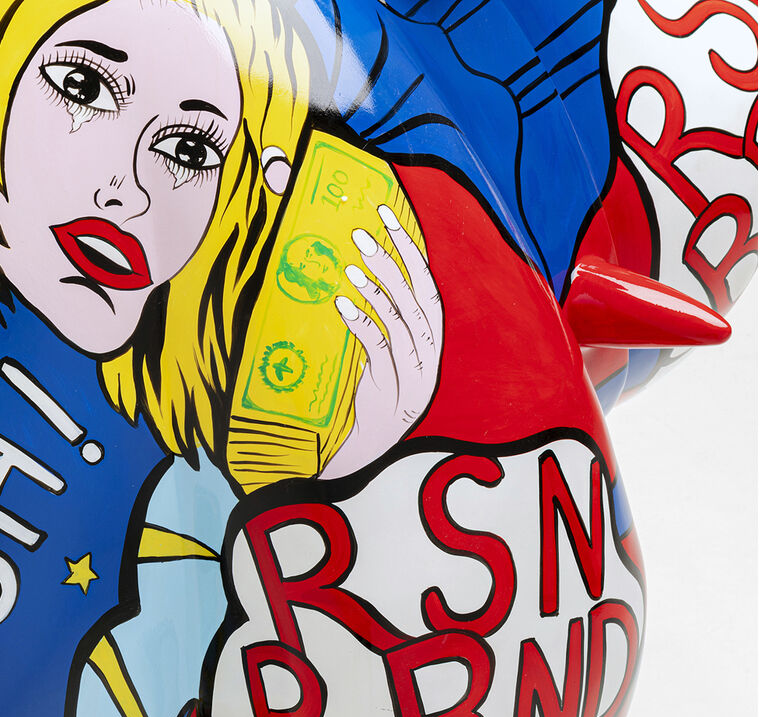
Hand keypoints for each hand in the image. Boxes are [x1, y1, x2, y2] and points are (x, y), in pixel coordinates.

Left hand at [322, 204, 442, 479]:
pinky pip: (378, 347)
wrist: (372, 442)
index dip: (410, 249)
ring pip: (400, 320)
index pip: (426, 284)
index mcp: (432, 338)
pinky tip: (342, 303)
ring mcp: (414, 372)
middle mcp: (429, 352)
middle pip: (415, 298)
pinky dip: (361, 322)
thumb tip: (369, 269)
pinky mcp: (393, 388)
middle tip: (363, 232)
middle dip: (391, 261)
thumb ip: (387, 317)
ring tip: (349, 266)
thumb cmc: (378, 390)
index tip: (388, 216)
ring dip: (375, 289)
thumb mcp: (387, 351)